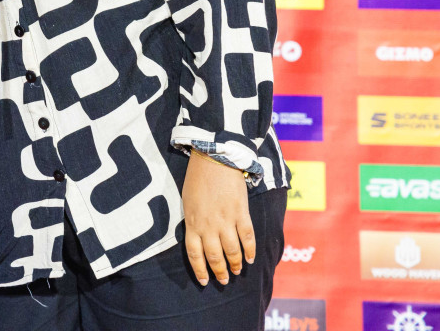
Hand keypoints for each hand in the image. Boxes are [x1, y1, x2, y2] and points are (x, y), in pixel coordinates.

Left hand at [182, 150, 255, 286]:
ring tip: (238, 271)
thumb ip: (193, 220)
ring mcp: (225, 221)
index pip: (194, 254)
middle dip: (220, 271)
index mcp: (192, 222)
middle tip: (225, 280)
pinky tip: (251, 258)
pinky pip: (247, 238)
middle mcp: (208, 226)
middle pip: (214, 257)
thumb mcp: (188, 201)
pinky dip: (250, 250)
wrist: (214, 157)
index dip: (200, 270)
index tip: (205, 281)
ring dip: (236, 264)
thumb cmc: (197, 177)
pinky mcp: (241, 213)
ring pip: (232, 251)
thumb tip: (199, 237)